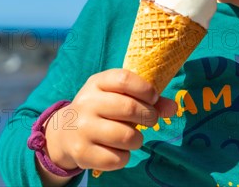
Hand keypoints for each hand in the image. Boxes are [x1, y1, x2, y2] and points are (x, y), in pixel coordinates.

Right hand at [43, 69, 176, 171]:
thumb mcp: (119, 95)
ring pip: (126, 136)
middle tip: (150, 119)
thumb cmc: (102, 109)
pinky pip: (117, 158)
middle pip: (129, 108)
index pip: (124, 79)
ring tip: (134, 137)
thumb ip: (148, 99)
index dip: (145, 88)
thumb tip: (173, 108)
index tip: (153, 97)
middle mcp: (86, 103)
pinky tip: (119, 150)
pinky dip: (125, 157)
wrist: (64, 132)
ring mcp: (82, 129)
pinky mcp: (82, 152)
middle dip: (149, 116)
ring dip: (138, 139)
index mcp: (97, 83)